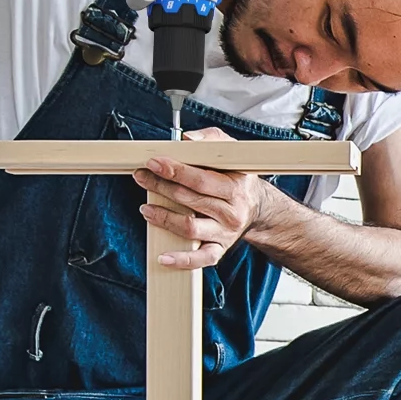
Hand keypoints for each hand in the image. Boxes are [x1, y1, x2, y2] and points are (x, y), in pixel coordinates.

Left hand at [136, 129, 269, 269]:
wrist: (258, 209)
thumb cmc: (238, 179)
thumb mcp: (232, 154)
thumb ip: (212, 140)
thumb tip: (187, 139)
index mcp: (235, 188)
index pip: (201, 180)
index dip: (175, 171)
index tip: (154, 163)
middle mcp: (231, 212)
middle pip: (190, 200)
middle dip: (161, 187)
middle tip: (142, 177)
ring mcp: (225, 233)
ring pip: (190, 228)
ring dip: (164, 218)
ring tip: (146, 208)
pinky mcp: (219, 249)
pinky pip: (201, 259)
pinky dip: (181, 260)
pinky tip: (163, 256)